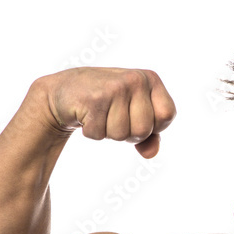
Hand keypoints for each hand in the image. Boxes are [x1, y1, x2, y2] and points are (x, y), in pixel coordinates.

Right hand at [40, 67, 175, 157]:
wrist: (66, 90)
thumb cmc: (107, 103)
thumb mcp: (133, 113)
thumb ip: (150, 135)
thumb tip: (151, 154)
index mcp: (150, 79)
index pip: (167, 115)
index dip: (153, 126)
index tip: (136, 117)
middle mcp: (135, 79)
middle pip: (143, 130)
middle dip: (128, 133)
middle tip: (113, 117)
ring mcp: (115, 88)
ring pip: (121, 135)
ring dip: (108, 132)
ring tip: (100, 114)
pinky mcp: (94, 99)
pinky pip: (99, 135)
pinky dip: (91, 132)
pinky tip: (86, 115)